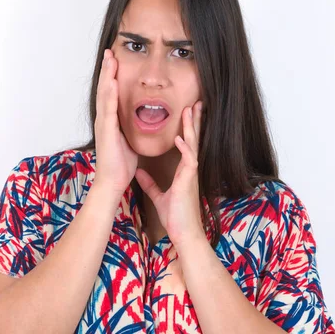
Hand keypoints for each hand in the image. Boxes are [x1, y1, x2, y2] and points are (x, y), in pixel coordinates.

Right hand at [94, 48, 137, 197]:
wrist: (113, 181)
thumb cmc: (121, 164)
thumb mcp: (128, 139)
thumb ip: (129, 127)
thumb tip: (137, 120)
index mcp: (110, 120)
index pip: (111, 93)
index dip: (112, 76)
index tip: (115, 60)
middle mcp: (104, 119)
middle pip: (105, 88)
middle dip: (107, 69)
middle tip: (110, 51)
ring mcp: (104, 123)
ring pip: (105, 94)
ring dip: (107, 75)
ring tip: (110, 58)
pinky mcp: (107, 131)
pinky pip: (109, 109)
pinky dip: (110, 94)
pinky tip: (112, 81)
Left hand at [134, 100, 204, 247]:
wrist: (183, 232)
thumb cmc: (175, 216)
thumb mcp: (159, 195)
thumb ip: (150, 182)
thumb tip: (138, 171)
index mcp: (184, 170)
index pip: (186, 143)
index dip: (186, 128)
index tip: (186, 112)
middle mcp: (190, 168)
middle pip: (192, 138)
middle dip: (193, 120)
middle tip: (196, 102)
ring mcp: (191, 172)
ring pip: (193, 144)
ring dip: (191, 127)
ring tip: (190, 110)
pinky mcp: (189, 180)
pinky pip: (189, 160)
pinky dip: (184, 148)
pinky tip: (179, 138)